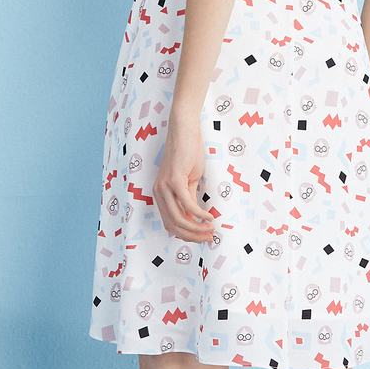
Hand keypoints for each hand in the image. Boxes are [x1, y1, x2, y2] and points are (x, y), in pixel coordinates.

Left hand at [153, 112, 215, 243]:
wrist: (184, 130)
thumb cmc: (187, 152)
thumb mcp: (188, 180)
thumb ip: (187, 198)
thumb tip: (194, 217)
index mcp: (160, 194)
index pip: (170, 223)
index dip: (186, 234)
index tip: (201, 237)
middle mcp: (159, 192)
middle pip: (172, 225)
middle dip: (192, 236)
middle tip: (209, 238)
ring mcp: (165, 187)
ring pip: (178, 219)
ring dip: (197, 228)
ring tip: (211, 229)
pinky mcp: (174, 180)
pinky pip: (187, 204)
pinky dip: (199, 214)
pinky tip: (209, 216)